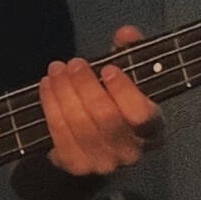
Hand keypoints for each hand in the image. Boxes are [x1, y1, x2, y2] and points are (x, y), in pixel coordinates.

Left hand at [39, 24, 164, 177]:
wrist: (99, 136)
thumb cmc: (118, 98)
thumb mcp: (129, 73)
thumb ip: (131, 51)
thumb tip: (126, 33)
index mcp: (153, 129)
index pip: (141, 115)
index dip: (123, 91)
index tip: (107, 68)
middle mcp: (131, 152)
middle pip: (106, 118)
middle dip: (85, 86)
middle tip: (74, 63)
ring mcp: (103, 163)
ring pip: (80, 127)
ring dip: (64, 93)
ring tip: (56, 70)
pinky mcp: (76, 166)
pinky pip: (59, 136)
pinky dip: (51, 108)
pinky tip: (47, 86)